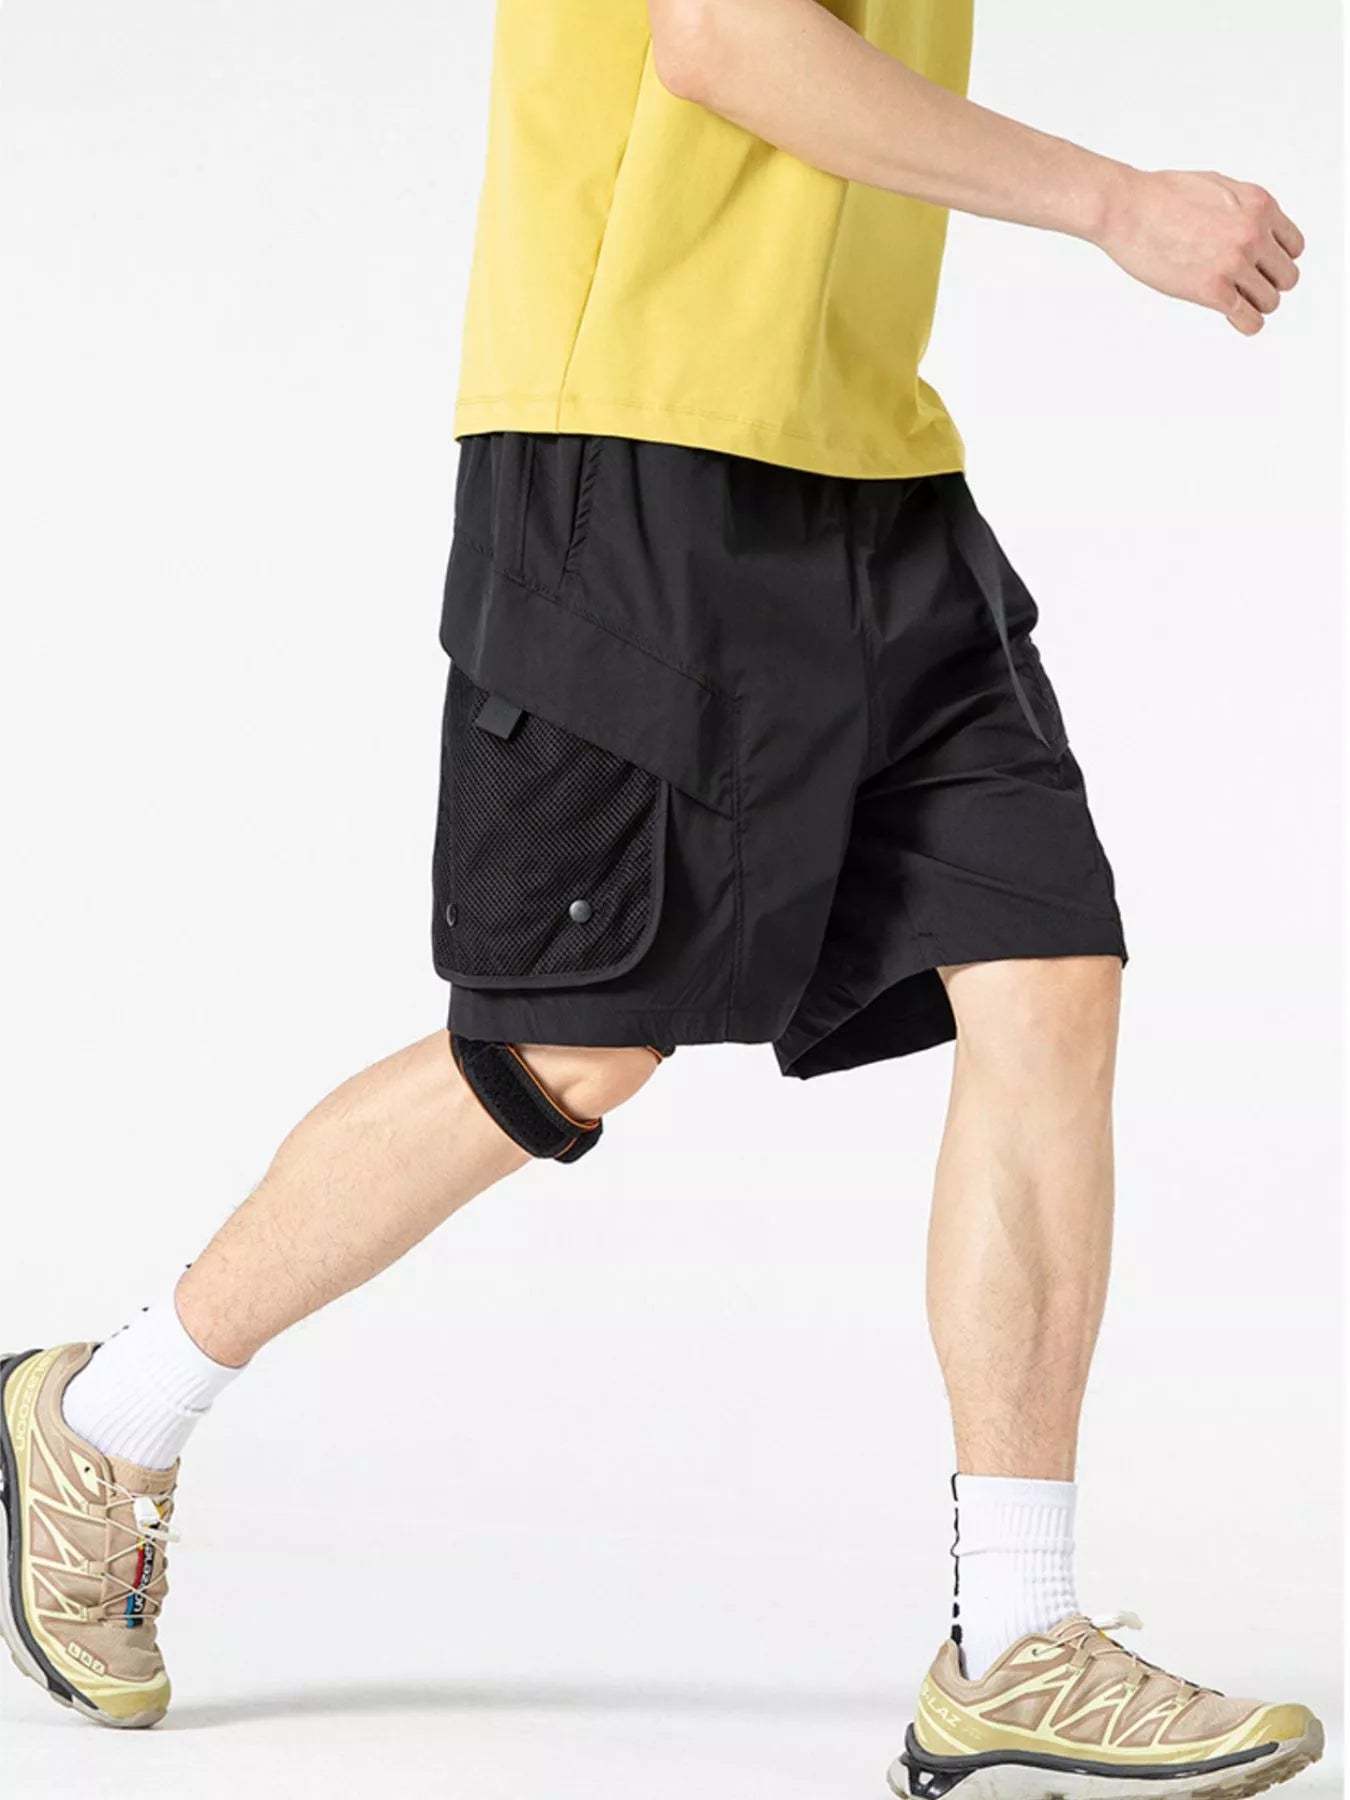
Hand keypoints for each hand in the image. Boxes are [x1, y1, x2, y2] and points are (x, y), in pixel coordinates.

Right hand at [1095, 168, 1304, 335]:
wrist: (1127, 209)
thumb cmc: (1160, 195)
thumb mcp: (1218, 186)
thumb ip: (1244, 209)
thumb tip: (1255, 228)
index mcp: (1259, 205)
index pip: (1294, 246)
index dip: (1276, 259)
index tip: (1260, 267)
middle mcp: (1253, 233)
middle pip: (1286, 276)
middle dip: (1268, 282)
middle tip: (1246, 286)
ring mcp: (1233, 263)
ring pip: (1270, 300)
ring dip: (1254, 304)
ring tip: (1235, 300)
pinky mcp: (1211, 290)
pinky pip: (1248, 319)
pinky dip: (1245, 323)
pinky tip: (1234, 319)